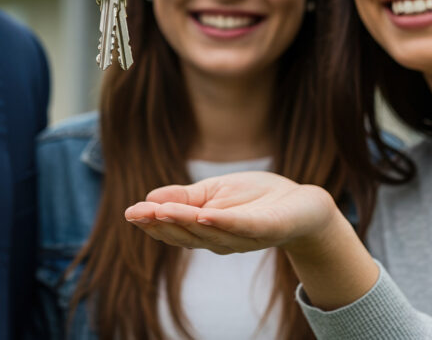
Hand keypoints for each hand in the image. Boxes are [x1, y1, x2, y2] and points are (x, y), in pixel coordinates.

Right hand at [125, 171, 379, 309]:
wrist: (302, 203)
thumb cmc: (256, 198)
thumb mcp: (215, 191)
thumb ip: (185, 196)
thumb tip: (150, 197)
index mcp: (206, 230)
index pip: (174, 229)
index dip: (152, 223)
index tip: (129, 213)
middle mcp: (220, 240)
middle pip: (185, 234)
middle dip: (159, 224)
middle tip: (136, 213)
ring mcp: (242, 238)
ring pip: (206, 232)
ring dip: (182, 221)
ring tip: (160, 210)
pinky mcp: (264, 230)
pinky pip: (239, 228)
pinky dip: (221, 223)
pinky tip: (204, 215)